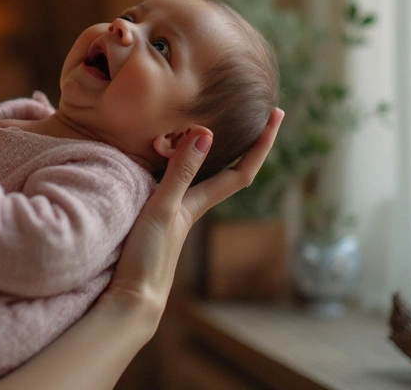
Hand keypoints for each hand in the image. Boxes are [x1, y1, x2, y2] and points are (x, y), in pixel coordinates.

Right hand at [107, 108, 283, 312]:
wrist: (133, 296)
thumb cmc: (148, 256)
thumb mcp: (164, 208)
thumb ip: (181, 172)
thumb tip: (205, 134)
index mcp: (201, 202)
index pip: (242, 170)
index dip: (262, 143)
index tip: (277, 115)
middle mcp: (194, 205)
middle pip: (231, 171)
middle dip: (248, 144)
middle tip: (260, 113)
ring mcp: (177, 212)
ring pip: (205, 175)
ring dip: (218, 152)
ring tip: (221, 127)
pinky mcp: (158, 216)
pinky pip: (179, 180)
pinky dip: (184, 162)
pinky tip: (172, 157)